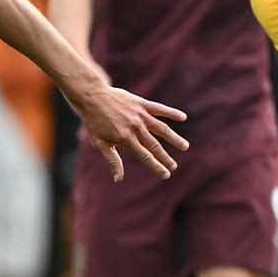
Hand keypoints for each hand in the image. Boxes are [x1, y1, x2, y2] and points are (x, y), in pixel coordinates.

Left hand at [68, 83, 188, 180]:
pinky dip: (171, 112)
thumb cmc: (94, 122)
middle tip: (174, 166)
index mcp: (125, 139)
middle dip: (165, 158)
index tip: (166, 175)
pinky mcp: (142, 104)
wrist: (92, 97)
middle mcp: (135, 128)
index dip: (156, 167)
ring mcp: (140, 115)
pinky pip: (160, 109)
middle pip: (155, 146)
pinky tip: (183, 117)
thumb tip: (118, 179)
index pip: (145, 157)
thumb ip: (113, 160)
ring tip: (184, 146)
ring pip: (162, 128)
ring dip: (174, 138)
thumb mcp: (100, 143)